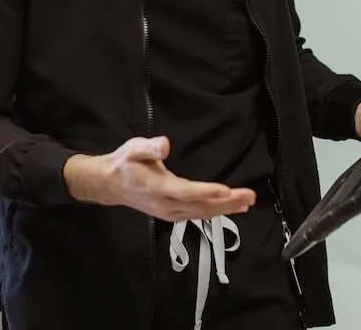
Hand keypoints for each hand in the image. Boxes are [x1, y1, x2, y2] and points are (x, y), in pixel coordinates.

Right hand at [64, 136, 255, 221]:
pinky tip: (229, 207)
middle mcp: (165, 204)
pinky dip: (215, 212)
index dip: (206, 192)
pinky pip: (197, 216)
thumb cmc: (125, 163)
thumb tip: (164, 144)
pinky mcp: (172, 215)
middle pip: (200, 206)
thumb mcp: (133, 148)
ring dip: (226, 209)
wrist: (110, 185)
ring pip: (201, 214)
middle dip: (227, 203)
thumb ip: (149, 147)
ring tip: (247, 202)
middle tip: (249, 196)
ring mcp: (169, 213)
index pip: (186, 191)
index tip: (227, 190)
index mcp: (157, 188)